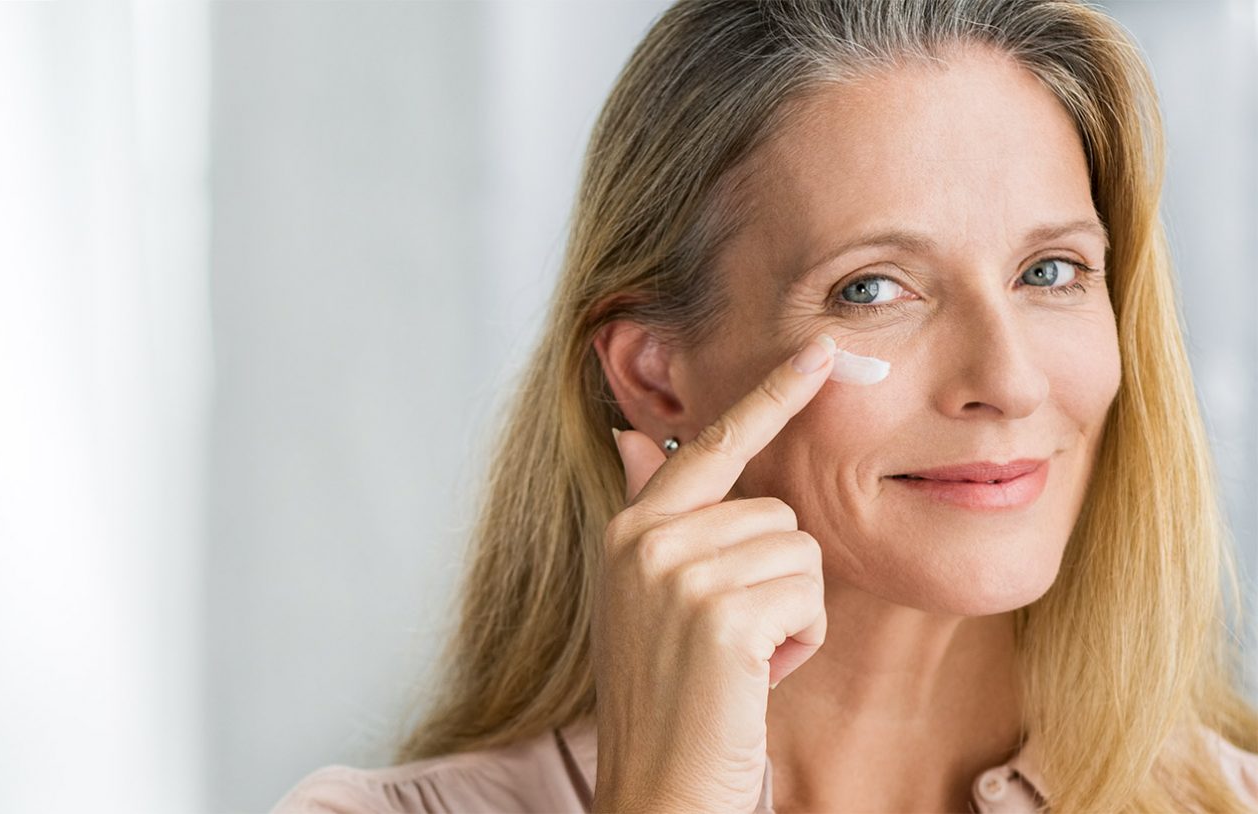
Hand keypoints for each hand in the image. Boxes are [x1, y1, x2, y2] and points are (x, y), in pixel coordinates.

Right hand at [590, 334, 835, 812]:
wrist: (657, 785)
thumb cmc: (667, 696)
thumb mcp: (647, 595)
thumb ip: (653, 512)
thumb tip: (632, 435)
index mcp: (631, 529)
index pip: (710, 443)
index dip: (770, 396)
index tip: (821, 350)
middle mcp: (646, 540)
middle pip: (777, 510)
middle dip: (780, 578)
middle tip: (735, 641)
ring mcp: (678, 574)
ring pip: (801, 552)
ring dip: (793, 613)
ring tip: (742, 661)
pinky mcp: (719, 615)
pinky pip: (808, 595)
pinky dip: (800, 641)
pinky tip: (755, 677)